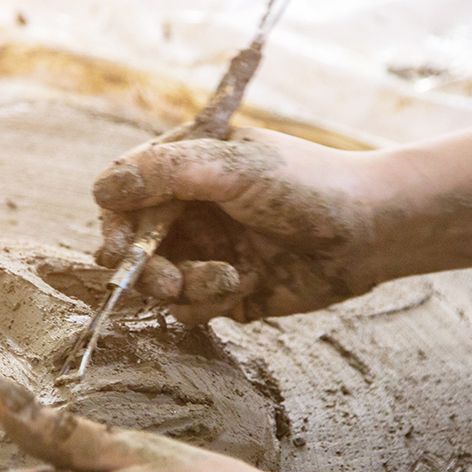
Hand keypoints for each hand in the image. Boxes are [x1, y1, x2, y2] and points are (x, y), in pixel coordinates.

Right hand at [92, 127, 385, 323]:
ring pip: (158, 281)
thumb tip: (102, 188)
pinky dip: (207, 302)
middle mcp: (187, 208)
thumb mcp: (237, 168)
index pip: (123, 191)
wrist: (369, 232)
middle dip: (143, 266)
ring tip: (225, 279)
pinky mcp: (223, 289)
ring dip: (182, 286)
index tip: (120, 247)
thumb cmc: (308, 185)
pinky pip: (189, 307)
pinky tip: (245, 287)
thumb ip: (169, 173)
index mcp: (184, 165)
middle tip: (165, 280)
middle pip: (131, 244)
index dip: (115, 221)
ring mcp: (203, 249)